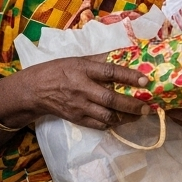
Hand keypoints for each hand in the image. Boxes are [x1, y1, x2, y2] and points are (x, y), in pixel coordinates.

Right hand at [0, 56, 151, 130]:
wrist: (34, 90)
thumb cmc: (57, 70)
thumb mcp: (76, 59)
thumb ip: (98, 60)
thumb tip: (123, 56)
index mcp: (82, 69)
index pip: (109, 72)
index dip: (129, 76)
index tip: (145, 80)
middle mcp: (82, 88)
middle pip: (111, 99)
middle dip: (132, 105)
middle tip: (147, 106)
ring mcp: (79, 106)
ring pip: (107, 116)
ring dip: (126, 117)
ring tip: (139, 115)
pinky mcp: (76, 118)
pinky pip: (99, 125)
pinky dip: (113, 124)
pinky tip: (122, 120)